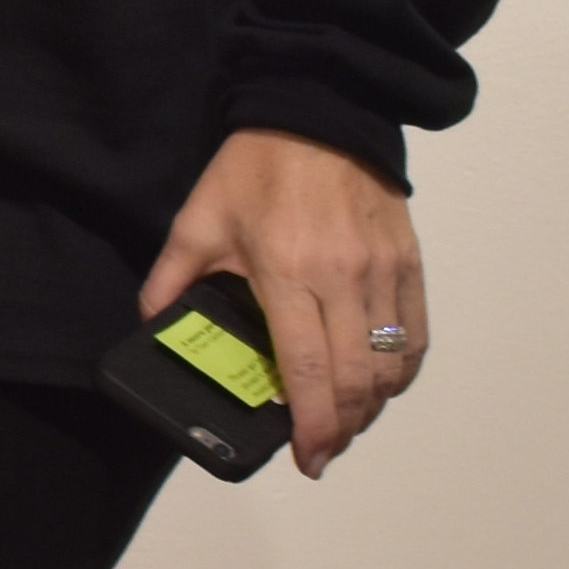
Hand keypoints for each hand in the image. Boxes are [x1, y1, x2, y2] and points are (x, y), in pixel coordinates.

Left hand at [138, 136, 424, 480]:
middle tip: (323, 451)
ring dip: (373, 406)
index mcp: (287, 274)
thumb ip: (169, 281)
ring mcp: (382, 271)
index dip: (311, 425)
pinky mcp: (408, 261)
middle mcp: (343, 279)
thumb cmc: (256, 168)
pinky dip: (403, 371)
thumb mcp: (197, 221)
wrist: (318, 109)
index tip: (308, 459)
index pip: (306, 370)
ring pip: (392, 364)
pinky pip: (416, 334)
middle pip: (356, 380)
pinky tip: (382, 386)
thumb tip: (152, 327)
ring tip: (347, 422)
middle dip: (342, 429)